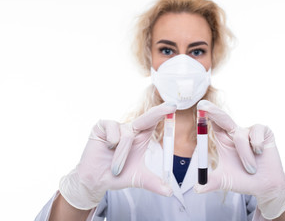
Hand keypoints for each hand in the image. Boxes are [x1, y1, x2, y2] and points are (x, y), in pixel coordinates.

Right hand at [59, 103, 175, 209]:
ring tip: (116, 167)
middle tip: (172, 106)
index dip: (164, 113)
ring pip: (128, 135)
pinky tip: (106, 148)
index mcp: (141, 137)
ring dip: (122, 154)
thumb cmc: (117, 176)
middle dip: (159, 112)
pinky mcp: (102, 126)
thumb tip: (170, 192)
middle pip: (147, 118)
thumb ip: (154, 183)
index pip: (154, 122)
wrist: (95, 181)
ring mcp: (116, 126)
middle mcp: (130, 129)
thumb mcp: (138, 179)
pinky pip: (113, 131)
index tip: (174, 106)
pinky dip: (112, 143)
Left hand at [194, 100, 284, 218]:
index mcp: (223, 140)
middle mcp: (235, 133)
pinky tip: (260, 154)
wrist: (266, 186)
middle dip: (213, 111)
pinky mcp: (264, 132)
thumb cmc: (244, 180)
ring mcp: (250, 131)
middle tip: (203, 106)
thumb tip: (197, 189)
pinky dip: (256, 146)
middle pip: (222, 118)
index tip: (198, 108)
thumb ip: (211, 183)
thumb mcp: (224, 181)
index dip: (205, 116)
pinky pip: (256, 133)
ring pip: (240, 136)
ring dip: (244, 156)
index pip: (212, 124)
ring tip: (250, 169)